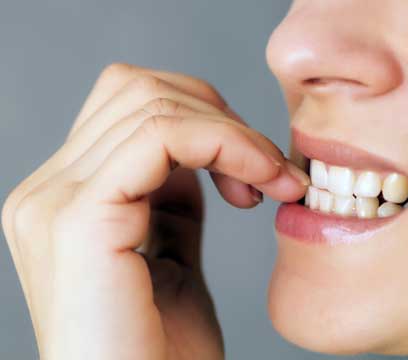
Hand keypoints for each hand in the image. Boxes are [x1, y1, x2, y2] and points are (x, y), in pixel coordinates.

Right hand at [2, 64, 308, 358]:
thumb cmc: (162, 353)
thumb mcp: (171, 256)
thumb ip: (171, 201)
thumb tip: (193, 155)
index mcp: (66, 197)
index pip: (130, 106)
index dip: (205, 120)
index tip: (258, 168)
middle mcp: (48, 191)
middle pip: (138, 89)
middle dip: (220, 116)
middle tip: (269, 168)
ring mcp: (55, 200)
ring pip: (152, 102)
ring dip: (232, 132)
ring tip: (272, 180)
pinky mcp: (79, 219)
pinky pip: (161, 136)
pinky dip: (224, 144)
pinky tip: (257, 182)